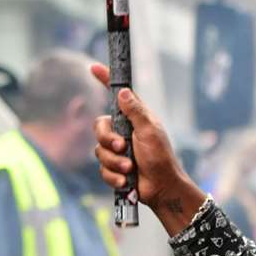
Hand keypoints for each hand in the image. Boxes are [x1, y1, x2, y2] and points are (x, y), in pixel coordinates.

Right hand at [90, 64, 205, 233]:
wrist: (161, 188)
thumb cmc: (161, 158)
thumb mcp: (150, 131)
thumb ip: (135, 112)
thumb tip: (123, 92)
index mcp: (133, 118)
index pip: (117, 96)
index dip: (105, 81)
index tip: (94, 67)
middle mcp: (123, 131)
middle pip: (99, 127)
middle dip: (108, 140)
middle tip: (122, 147)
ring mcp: (117, 150)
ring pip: (99, 151)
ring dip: (115, 162)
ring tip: (130, 169)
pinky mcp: (113, 168)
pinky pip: (102, 169)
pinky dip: (114, 176)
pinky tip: (126, 181)